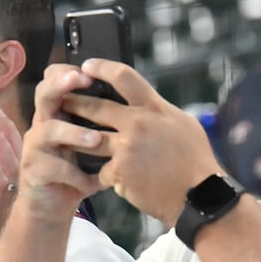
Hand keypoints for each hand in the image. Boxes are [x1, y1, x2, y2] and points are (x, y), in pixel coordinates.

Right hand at [13, 63, 112, 223]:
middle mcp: (42, 125)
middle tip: (82, 79)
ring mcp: (34, 148)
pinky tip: (93, 183)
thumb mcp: (88, 146)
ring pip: (48, 130)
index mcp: (57, 114)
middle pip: (44, 94)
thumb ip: (100, 126)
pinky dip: (76, 175)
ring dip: (74, 133)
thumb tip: (135, 107)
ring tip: (96, 139)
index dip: (67, 72)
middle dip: (62, 84)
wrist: (51, 209)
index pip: (54, 81)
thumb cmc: (75, 173)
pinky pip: (53, 168)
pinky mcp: (32, 171)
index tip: (90, 69)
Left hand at [61, 59, 220, 224]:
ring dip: (79, 141)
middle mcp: (137, 124)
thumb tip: (144, 104)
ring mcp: (125, 148)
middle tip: (60, 101)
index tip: (87, 65)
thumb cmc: (196, 161)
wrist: (199, 196)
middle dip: (74, 103)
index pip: (124, 77)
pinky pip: (102, 171)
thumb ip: (159, 112)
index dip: (101, 68)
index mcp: (154, 108)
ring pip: (89, 140)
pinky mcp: (119, 172)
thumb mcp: (183, 124)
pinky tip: (112, 181)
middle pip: (95, 108)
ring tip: (68, 140)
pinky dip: (106, 176)